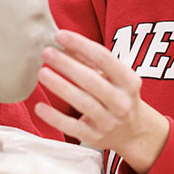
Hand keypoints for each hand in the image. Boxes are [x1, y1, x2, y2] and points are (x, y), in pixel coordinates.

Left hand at [34, 30, 169, 173]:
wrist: (133, 132)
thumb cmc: (117, 96)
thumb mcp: (112, 77)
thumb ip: (89, 60)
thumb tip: (63, 43)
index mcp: (129, 81)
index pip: (104, 58)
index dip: (81, 44)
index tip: (60, 35)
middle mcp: (121, 102)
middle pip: (92, 80)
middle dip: (67, 65)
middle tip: (47, 53)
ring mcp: (109, 121)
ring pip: (82, 102)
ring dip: (60, 86)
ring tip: (42, 73)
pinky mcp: (94, 137)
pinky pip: (72, 127)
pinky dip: (54, 117)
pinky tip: (40, 107)